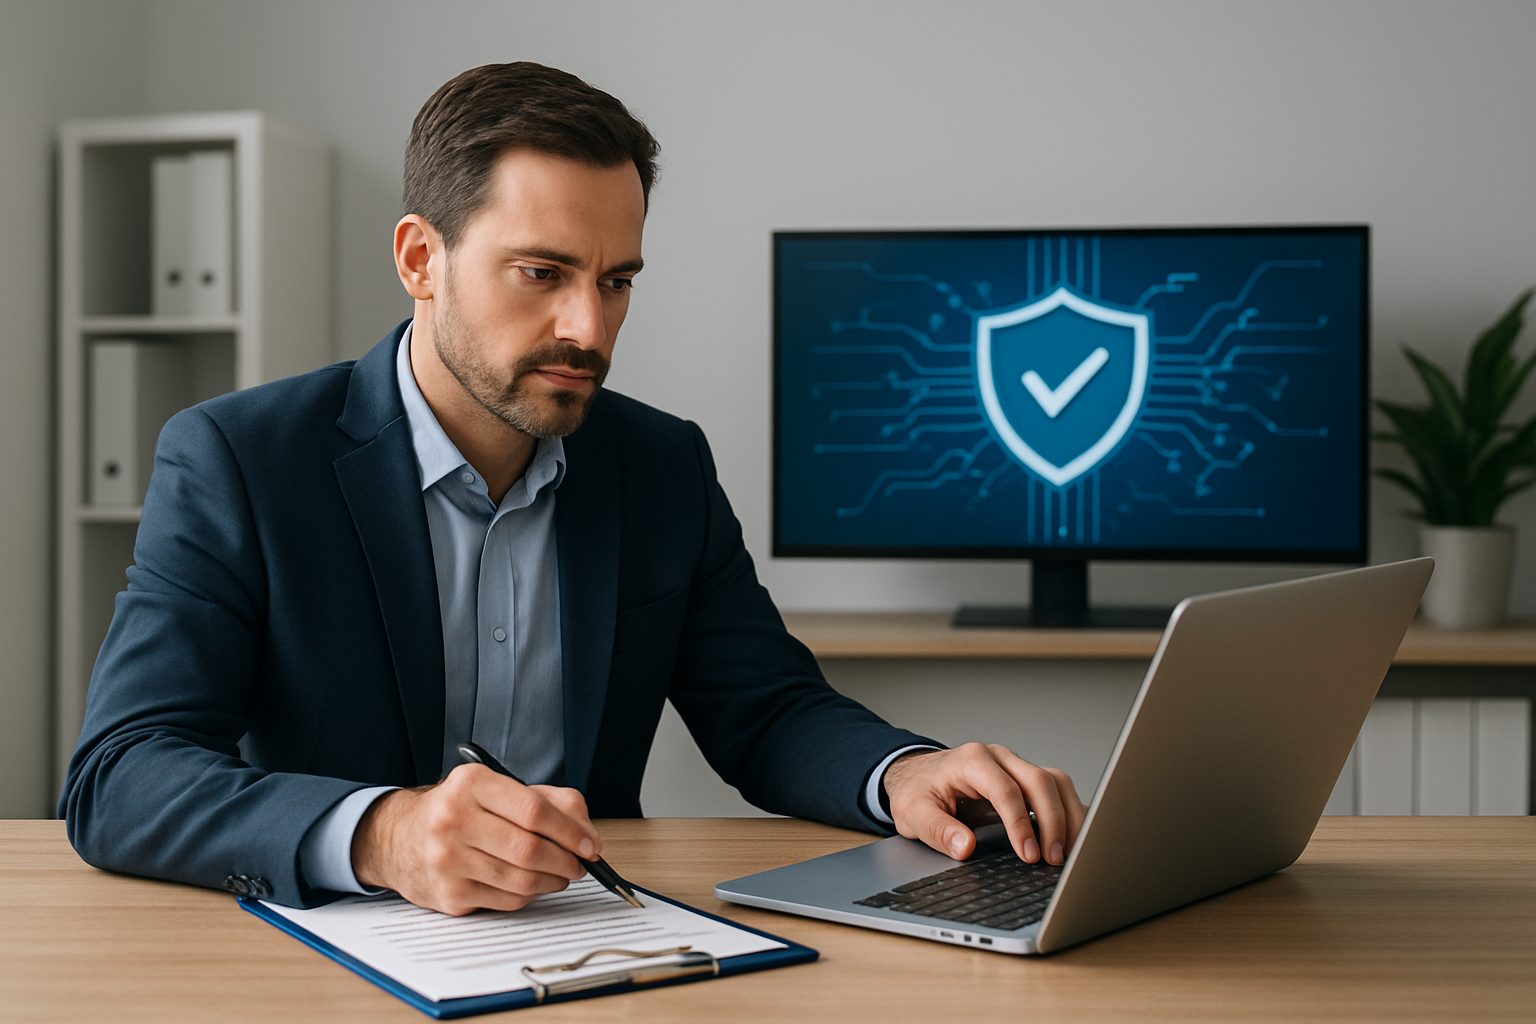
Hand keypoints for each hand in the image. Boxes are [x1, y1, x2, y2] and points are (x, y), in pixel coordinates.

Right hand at [351, 763, 602, 914]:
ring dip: (553, 881)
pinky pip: (507, 901)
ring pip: (522, 880)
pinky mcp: (448, 894)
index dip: (570, 831)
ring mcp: (447, 860)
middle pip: (530, 849)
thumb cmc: (461, 811)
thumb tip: (588, 836)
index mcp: (471, 784)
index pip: (534, 810)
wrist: (400, 838)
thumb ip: (552, 802)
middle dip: (566, 860)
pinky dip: (529, 895)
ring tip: (561, 874)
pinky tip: (531, 884)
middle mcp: (453, 820)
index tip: (589, 845)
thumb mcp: (499, 789)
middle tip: (580, 864)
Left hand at [881, 743, 1086, 865]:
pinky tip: (1070, 838)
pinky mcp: (1024, 778)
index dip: (1020, 824)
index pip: (1006, 790)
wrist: (917, 775)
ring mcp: (1015, 765)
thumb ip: (938, 830)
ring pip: (1055, 782)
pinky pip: (1056, 789)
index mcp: (971, 761)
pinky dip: (1068, 812)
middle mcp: (999, 757)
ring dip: (1068, 816)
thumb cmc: (917, 792)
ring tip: (1069, 852)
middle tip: (1054, 859)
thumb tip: (965, 847)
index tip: (1028, 855)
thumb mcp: (913, 813)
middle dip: (1053, 821)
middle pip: (1039, 781)